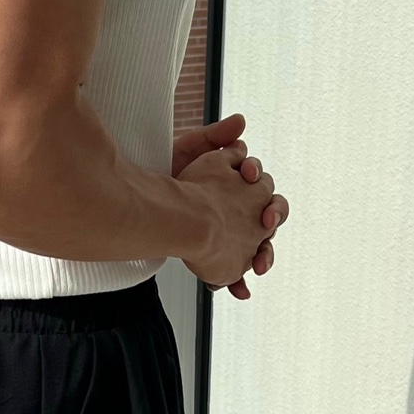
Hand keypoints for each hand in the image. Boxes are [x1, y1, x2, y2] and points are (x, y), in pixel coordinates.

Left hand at [173, 114, 289, 298]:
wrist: (141, 208)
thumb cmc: (165, 178)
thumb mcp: (188, 154)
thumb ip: (215, 138)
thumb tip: (241, 121)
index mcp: (239, 187)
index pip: (262, 185)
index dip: (259, 180)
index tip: (248, 176)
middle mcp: (241, 211)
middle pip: (270, 216)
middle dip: (272, 218)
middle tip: (266, 222)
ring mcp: (232, 236)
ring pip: (259, 247)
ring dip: (265, 255)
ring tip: (260, 265)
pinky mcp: (218, 259)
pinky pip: (235, 273)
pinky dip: (239, 282)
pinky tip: (239, 291)